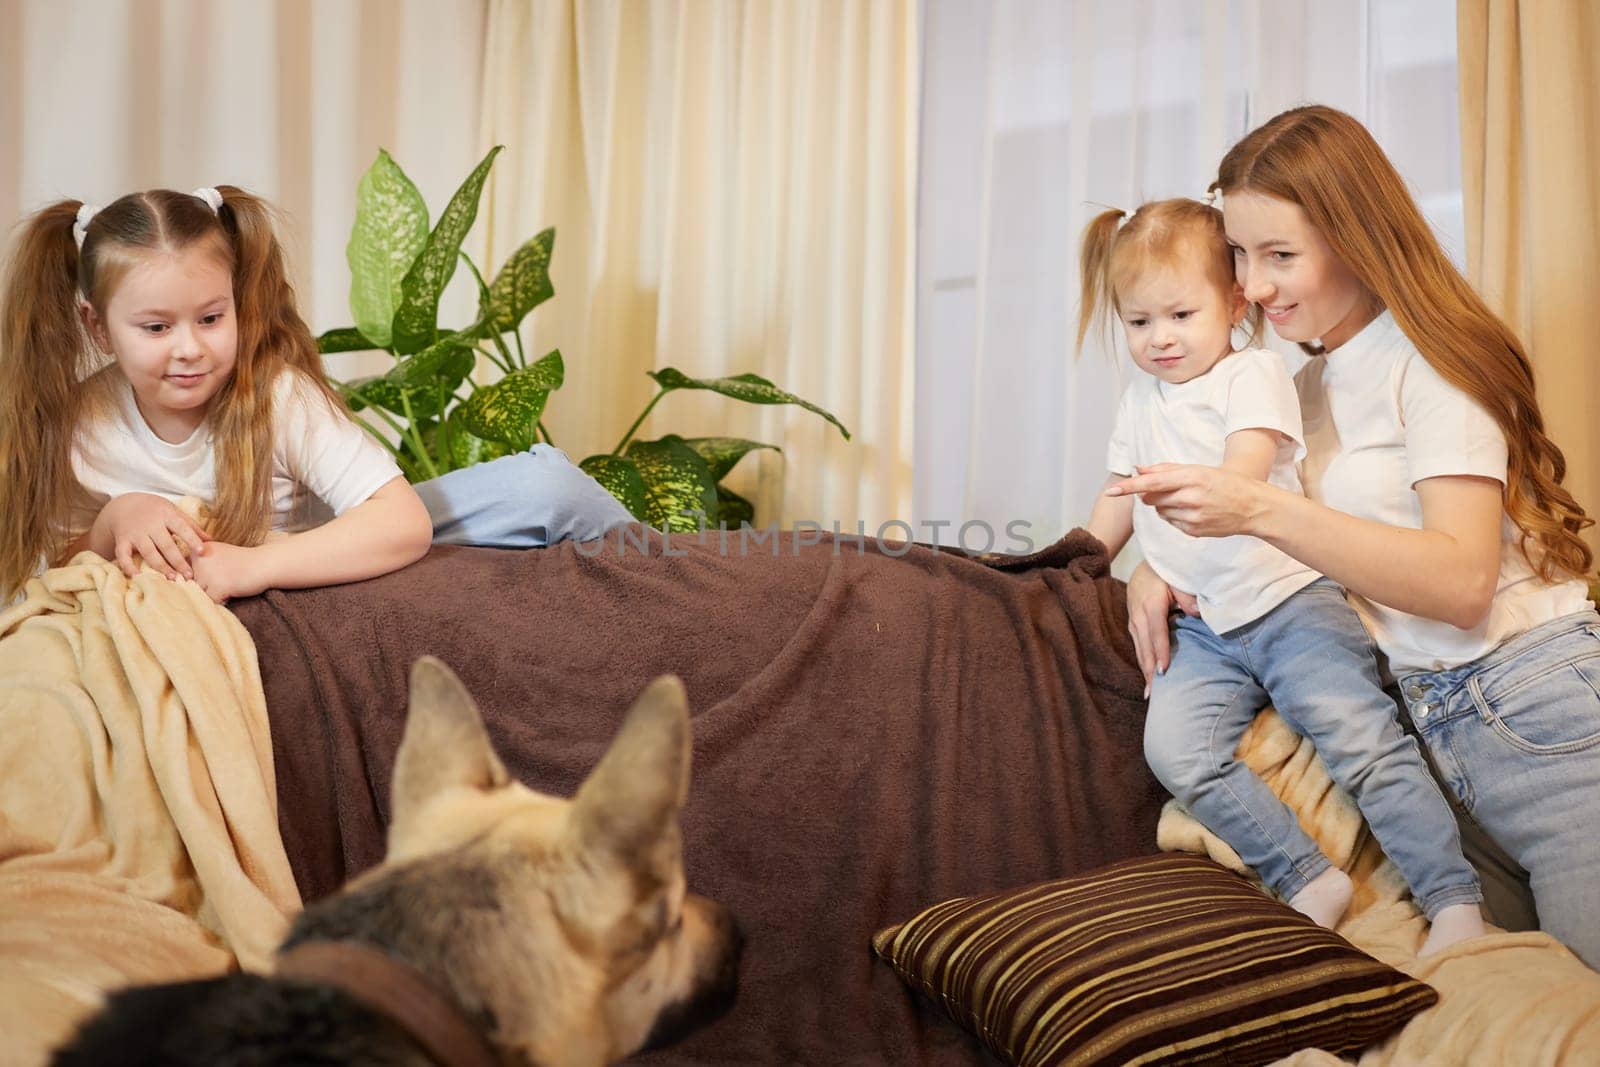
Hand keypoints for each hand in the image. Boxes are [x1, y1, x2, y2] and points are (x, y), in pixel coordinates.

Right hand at [92, 493, 210, 579]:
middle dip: (178, 561)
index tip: (202, 552)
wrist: (124, 504)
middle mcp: (150, 524)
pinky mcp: (122, 540)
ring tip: (172, 578)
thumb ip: (191, 526)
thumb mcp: (173, 512)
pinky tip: (136, 576)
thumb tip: (211, 540)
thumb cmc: (156, 510)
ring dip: (160, 566)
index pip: (182, 527)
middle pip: (166, 544)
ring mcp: (135, 533)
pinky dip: (127, 566)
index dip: (192, 539)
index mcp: (166, 515)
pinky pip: (123, 555)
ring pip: (148, 551)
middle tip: (189, 576)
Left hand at [189, 542, 268, 603]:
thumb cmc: (243, 560)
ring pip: (200, 593)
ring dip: (214, 592)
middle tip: (226, 576)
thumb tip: (181, 581)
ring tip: (229, 583)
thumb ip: (200, 562)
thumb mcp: (218, 553)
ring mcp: (207, 574)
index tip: (219, 568)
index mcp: (198, 550)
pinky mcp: (217, 587)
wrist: (265, 564)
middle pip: (192, 583)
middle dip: (207, 585)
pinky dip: (222, 599)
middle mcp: (199, 560)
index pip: (186, 570)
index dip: (200, 575)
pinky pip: (211, 601)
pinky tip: (232, 590)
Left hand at [1105, 463, 1264, 538]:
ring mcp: (1192, 518)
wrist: (1253, 507)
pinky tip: (1194, 511)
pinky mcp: (1194, 532)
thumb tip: (1138, 469)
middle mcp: (1190, 498)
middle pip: (1151, 498)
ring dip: (1165, 505)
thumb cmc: (1224, 483)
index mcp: (1192, 478)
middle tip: (1172, 488)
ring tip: (1188, 500)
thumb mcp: (1198, 469)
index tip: (1112, 490)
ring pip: (1160, 512)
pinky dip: (1175, 516)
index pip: (1152, 482)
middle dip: (1152, 493)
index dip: (1130, 487)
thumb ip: (1166, 469)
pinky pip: (1171, 523)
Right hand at [1123, 561, 1195, 698]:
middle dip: (1149, 670)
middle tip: (1156, 694)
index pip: (1157, 632)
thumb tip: (1197, 613)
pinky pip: (1138, 645)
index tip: (1165, 671)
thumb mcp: (1179, 578)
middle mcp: (1138, 614)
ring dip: (1145, 670)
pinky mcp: (1132, 623)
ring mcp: (1133, 620)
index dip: (1160, 652)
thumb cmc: (1167, 572)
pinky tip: (1148, 676)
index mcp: (1151, 603)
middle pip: (1145, 646)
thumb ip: (1188, 595)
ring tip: (1150, 693)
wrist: (1146, 563)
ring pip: (1139, 649)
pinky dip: (1143, 662)